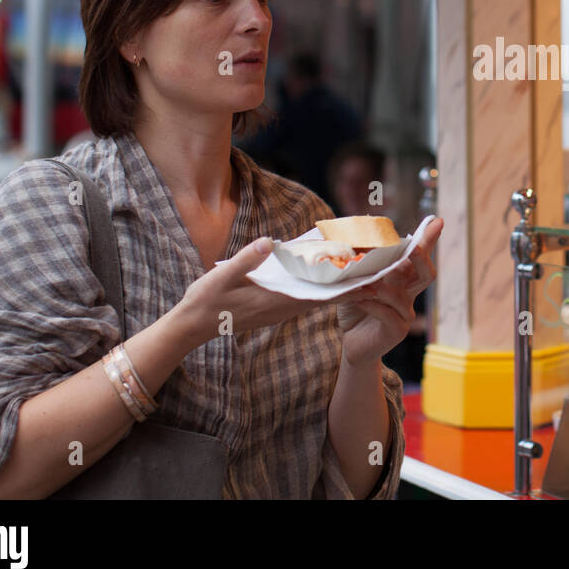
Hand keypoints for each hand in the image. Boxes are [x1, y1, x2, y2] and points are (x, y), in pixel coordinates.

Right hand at [176, 236, 370, 346]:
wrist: (192, 325)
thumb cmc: (206, 301)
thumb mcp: (222, 278)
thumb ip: (246, 260)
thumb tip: (269, 242)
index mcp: (277, 301)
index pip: (322, 296)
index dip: (348, 289)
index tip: (372, 280)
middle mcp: (284, 307)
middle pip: (326, 296)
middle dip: (351, 285)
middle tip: (377, 269)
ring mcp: (280, 309)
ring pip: (318, 297)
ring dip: (339, 285)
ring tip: (362, 269)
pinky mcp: (275, 307)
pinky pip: (307, 297)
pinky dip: (322, 287)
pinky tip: (329, 273)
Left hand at [338, 218, 441, 367]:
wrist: (353, 344)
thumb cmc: (356, 309)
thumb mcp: (357, 283)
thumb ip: (362, 267)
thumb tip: (355, 243)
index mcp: (402, 280)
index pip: (418, 257)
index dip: (429, 239)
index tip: (437, 221)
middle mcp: (409, 295)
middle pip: (426, 273)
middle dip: (422, 257)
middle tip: (414, 246)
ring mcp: (406, 314)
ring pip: (402, 295)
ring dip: (383, 287)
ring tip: (364, 284)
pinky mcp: (397, 330)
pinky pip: (388, 314)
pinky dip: (373, 305)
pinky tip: (359, 299)